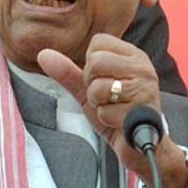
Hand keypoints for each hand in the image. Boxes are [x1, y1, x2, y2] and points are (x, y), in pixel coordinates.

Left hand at [38, 33, 187, 186]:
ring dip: (98, 104)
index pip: (98, 42)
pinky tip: (119, 122)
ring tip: (113, 109)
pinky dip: (106, 120)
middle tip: (106, 97)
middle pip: (96, 61)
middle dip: (91, 84)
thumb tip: (42, 54)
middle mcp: (143, 67)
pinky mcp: (143, 111)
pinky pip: (105, 111)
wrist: (139, 145)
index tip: (101, 79)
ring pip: (98, 87)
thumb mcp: (88, 89)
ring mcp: (145, 88)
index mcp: (132, 55)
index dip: (90, 63)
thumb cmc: (116, 112)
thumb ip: (67, 71)